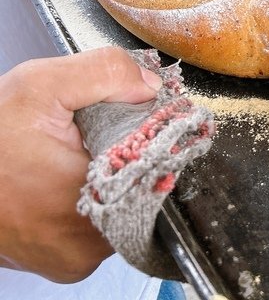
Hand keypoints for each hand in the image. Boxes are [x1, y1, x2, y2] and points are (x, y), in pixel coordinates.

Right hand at [0, 48, 161, 282]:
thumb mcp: (39, 86)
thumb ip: (105, 74)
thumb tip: (152, 84)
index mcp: (90, 206)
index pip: (160, 169)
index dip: (154, 136)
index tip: (139, 116)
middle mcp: (86, 246)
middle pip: (146, 190)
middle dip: (132, 156)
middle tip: (95, 136)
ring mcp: (75, 259)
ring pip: (125, 207)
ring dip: (113, 177)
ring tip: (78, 155)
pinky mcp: (65, 263)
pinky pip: (102, 223)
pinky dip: (95, 196)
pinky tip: (70, 177)